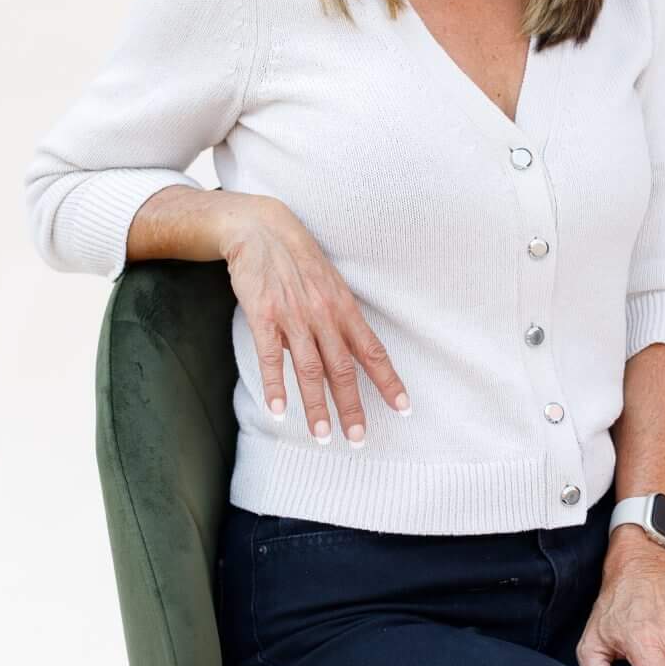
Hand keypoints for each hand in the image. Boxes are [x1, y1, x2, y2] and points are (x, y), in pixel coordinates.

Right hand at [222, 198, 411, 445]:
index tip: (403, 408)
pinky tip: (279, 411)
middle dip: (352, 407)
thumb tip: (334, 357)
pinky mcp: (263, 315)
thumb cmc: (297, 259)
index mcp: (344, 307)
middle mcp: (324, 314)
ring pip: (309, 369)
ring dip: (317, 406)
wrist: (261, 227)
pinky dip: (275, 386)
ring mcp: (293, 316)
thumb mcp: (328, 285)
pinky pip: (270, 356)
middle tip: (358, 438)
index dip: (388, 381)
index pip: (373, 351)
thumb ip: (333, 321)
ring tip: (322, 437)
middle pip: (343, 369)